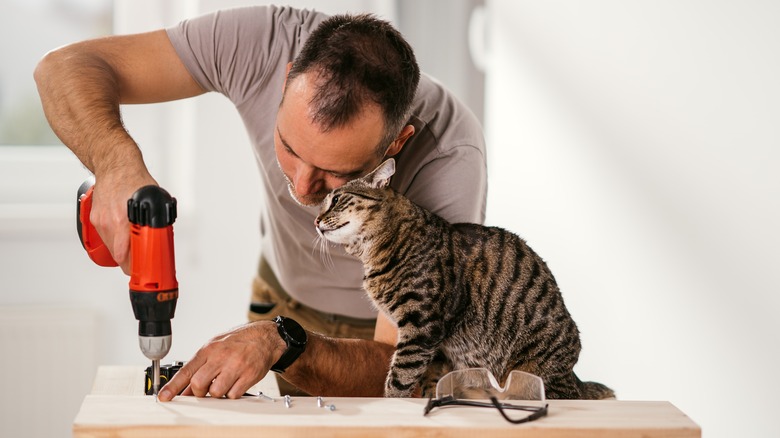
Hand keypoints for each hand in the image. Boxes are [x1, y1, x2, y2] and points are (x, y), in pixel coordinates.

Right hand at [90, 169, 155, 273]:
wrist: (115, 166)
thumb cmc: (134, 180)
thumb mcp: (154, 200)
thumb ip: (157, 219)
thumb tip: (163, 235)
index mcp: (124, 219)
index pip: (126, 253)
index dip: (134, 266)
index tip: (141, 271)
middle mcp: (110, 222)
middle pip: (118, 254)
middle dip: (131, 261)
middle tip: (141, 263)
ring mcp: (101, 221)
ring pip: (111, 248)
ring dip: (122, 251)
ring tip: (134, 249)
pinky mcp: (95, 219)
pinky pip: (104, 237)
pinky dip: (114, 240)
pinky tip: (122, 236)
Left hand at [158, 321, 285, 400]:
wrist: (265, 337)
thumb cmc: (239, 341)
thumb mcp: (216, 348)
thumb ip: (200, 367)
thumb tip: (185, 390)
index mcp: (209, 349)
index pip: (186, 371)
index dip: (173, 387)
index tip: (164, 397)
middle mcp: (221, 357)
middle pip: (199, 384)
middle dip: (199, 392)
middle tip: (206, 389)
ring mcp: (236, 366)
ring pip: (216, 392)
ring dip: (217, 393)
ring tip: (224, 383)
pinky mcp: (249, 375)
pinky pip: (233, 394)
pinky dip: (232, 393)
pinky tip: (235, 383)